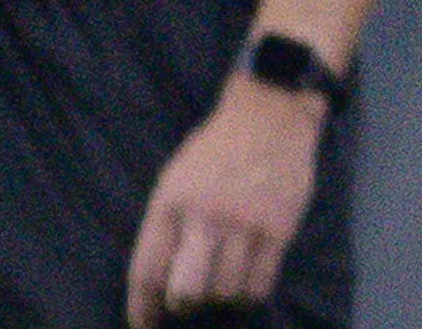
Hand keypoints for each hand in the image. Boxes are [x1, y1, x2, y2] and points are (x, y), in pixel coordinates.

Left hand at [125, 75, 323, 326]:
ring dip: (221, 295)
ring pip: (225, 292)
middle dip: (184, 303)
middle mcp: (206, 215)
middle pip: (186, 291)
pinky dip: (250, 292)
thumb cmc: (216, 148)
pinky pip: (260, 284)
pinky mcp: (280, 228)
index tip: (144, 324)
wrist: (272, 113)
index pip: (147, 270)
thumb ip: (167, 224)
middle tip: (189, 298)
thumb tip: (160, 280)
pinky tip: (248, 280)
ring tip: (224, 280)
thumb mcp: (176, 177)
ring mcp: (246, 222)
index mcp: (172, 201)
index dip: (142, 306)